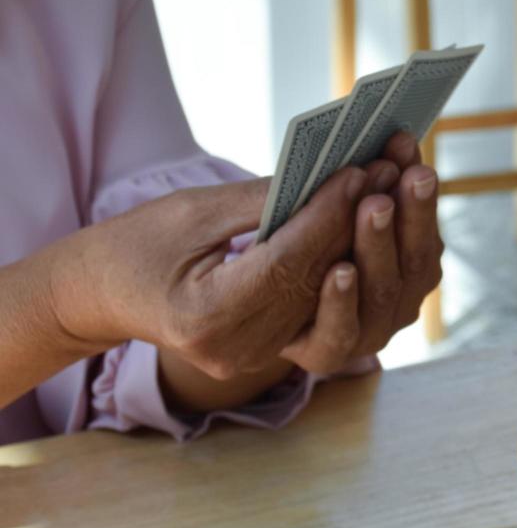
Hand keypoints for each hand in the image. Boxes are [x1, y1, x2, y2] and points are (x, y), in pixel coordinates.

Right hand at [60, 134, 441, 381]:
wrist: (106, 295)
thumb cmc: (138, 245)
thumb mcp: (191, 212)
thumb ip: (263, 201)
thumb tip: (337, 176)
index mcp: (205, 319)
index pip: (284, 266)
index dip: (327, 217)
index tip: (361, 172)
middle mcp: (238, 350)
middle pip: (319, 284)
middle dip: (361, 224)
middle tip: (394, 170)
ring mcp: (260, 357)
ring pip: (336, 299)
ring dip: (374, 242)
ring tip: (399, 186)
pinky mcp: (277, 350)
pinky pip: (330, 306)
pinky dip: (358, 260)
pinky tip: (383, 218)